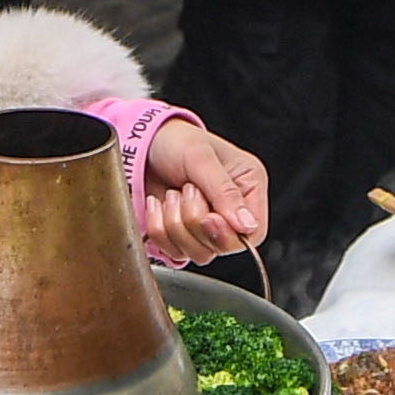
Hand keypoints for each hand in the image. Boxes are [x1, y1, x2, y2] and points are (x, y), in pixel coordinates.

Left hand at [137, 116, 270, 258]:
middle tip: (186, 189)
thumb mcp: (201, 157)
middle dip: (195, 221)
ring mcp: (205, 227)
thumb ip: (225, 191)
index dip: (229, 233)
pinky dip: (159, 230)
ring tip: (172, 194)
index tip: (208, 217)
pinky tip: (157, 204)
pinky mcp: (182, 237)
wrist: (142, 144)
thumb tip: (248, 225)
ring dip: (175, 225)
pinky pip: (173, 253)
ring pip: (199, 253)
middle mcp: (230, 211)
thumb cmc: (176, 141)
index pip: (253, 232)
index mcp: (248, 188)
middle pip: (223, 246)